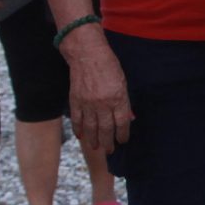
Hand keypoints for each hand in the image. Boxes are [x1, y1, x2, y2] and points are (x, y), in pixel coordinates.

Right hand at [66, 30, 133, 155]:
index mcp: (118, 98)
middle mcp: (103, 103)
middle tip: (109, 150)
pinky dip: (79, 129)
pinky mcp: (76, 100)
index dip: (123, 134)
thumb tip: (128, 118)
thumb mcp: (123, 82)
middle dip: (109, 142)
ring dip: (94, 140)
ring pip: (91, 128)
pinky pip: (77, 119)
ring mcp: (88, 103)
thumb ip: (124, 102)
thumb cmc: (108, 65)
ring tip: (96, 147)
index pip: (122, 123)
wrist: (87, 53)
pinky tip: (81, 136)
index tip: (123, 141)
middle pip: (107, 129)